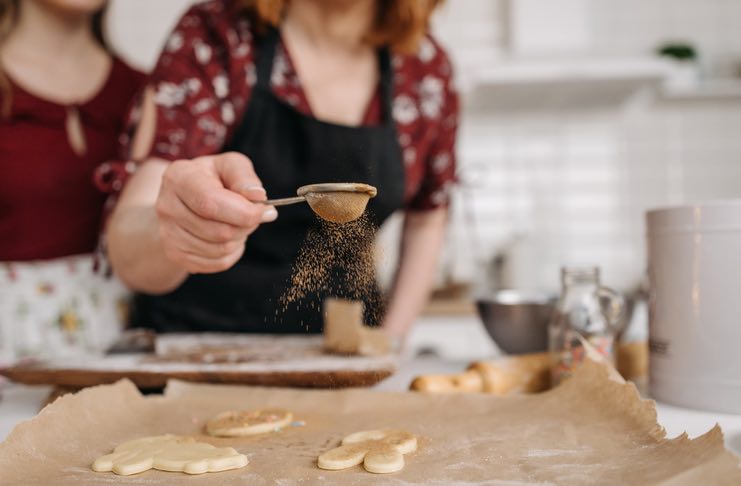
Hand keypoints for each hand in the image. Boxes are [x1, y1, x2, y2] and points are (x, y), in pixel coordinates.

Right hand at [155, 152, 276, 273]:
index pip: (210, 203)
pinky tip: (228, 237)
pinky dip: (232, 253)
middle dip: (245, 226)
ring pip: (220, 250)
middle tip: (252, 216)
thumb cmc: (212, 179)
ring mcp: (168, 234)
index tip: (265, 211)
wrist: (184, 200)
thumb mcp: (230, 166)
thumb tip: (258, 197)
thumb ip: (244, 177)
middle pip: (219, 231)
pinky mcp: (176, 255)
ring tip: (236, 223)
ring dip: (239, 239)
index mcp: (178, 177)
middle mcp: (166, 206)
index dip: (243, 212)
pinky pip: (217, 263)